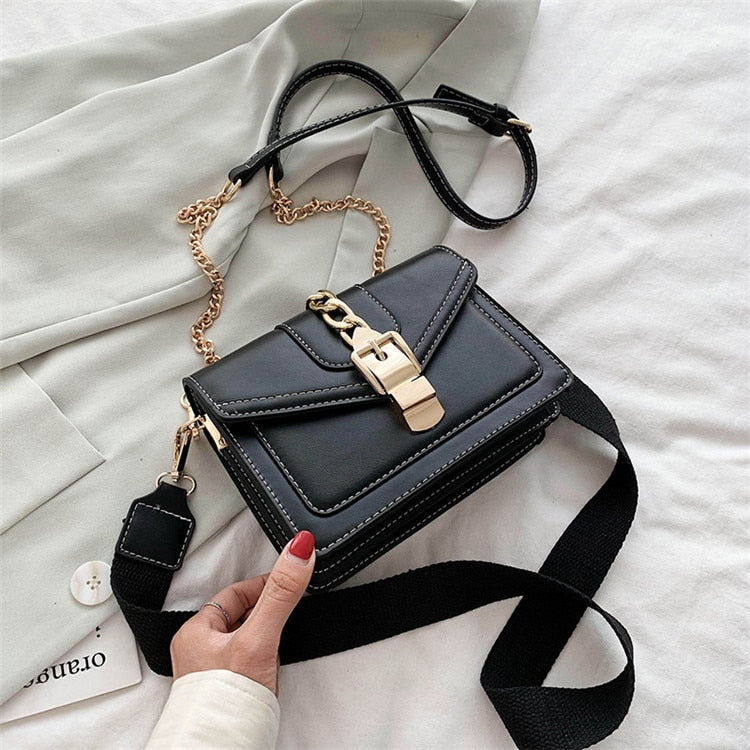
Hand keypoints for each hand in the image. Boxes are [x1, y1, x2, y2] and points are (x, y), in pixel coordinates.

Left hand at [169, 530, 314, 694]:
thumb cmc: (225, 703)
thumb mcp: (259, 639)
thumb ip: (280, 596)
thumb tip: (299, 549)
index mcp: (195, 632)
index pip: (235, 594)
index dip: (264, 586)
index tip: (289, 581)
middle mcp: (200, 652)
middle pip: (242, 615)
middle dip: (267, 613)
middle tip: (287, 614)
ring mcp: (214, 673)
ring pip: (247, 640)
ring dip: (267, 638)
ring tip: (279, 647)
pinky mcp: (228, 691)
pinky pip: (250, 664)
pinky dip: (266, 662)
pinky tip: (273, 671)